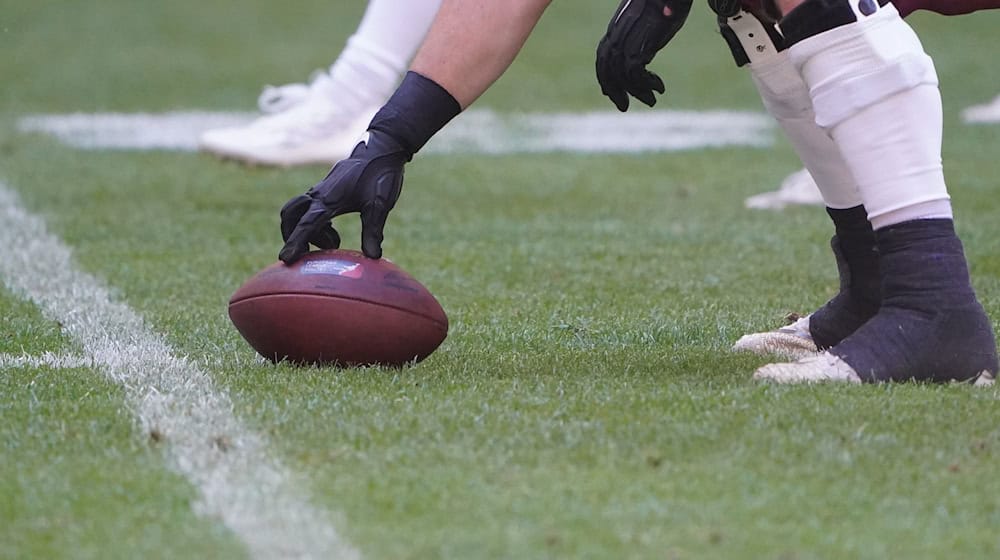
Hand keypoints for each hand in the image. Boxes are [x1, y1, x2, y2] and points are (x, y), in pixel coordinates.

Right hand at [278, 130, 408, 262]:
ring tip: (334, 243)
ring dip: (306, 232)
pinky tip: (333, 234)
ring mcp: (320, 192)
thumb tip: (373, 257)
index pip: (306, 224)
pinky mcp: (324, 192)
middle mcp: (319, 195)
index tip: (285, 259)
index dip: (295, 242)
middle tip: (309, 255)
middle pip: (289, 216)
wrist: (381, 149)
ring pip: (296, 213)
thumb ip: (373, 230)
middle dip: (292, 237)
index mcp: (329, 199)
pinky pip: (306, 210)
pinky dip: (313, 226)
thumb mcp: (380, 205)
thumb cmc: (380, 175)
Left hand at [595, 0, 692, 111]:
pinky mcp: (641, 45)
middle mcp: (618, 35)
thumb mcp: (651, 20)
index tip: (610, 93)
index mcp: (617, 29)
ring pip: (622, 75)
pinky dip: (647, 85)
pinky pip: (636, 73)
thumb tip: (643, 51)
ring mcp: (628, 40)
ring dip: (637, 92)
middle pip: (606, 68)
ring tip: (651, 100)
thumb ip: (642, 35)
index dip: (605, 77)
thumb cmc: (667, 2)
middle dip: (613, 90)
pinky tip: (660, 88)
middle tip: (624, 107)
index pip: (603, 56)